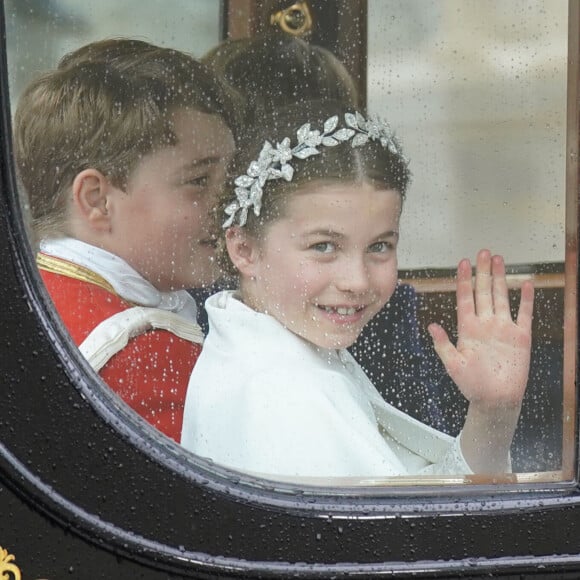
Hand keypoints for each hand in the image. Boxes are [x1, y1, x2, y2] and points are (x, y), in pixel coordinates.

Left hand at [428, 249, 533, 410]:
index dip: (463, 280)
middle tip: (482, 252)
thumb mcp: (453, 364)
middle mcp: (485, 324)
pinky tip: (525, 284)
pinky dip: (526, 300)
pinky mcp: (521, 337)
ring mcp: (503, 329)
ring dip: (500, 279)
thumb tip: (431, 325)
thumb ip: (443, 344)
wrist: (495, 400)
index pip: (465, 298)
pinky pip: (524, 314)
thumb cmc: (472, 385)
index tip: (462, 262)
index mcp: (468, 328)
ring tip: (498, 260)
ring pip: (501, 297)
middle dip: (482, 272)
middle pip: (483, 291)